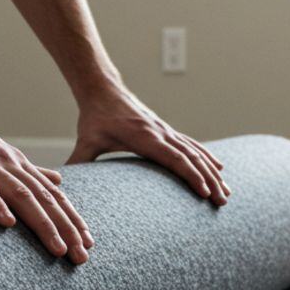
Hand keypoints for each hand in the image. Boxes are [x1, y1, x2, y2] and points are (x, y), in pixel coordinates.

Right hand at [0, 106, 92, 264]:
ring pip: (20, 195)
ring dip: (42, 224)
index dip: (71, 218)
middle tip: (82, 257)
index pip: (52, 194)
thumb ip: (26, 171)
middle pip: (43, 198)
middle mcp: (6, 163)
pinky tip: (8, 224)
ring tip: (58, 249)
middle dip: (66, 229)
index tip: (88, 243)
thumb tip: (57, 181)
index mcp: (15, 163)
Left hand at [70, 87, 228, 205]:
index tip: (205, 192)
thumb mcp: (86, 140)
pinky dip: (207, 157)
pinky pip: (192, 145)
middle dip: (209, 180)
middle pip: (191, 158)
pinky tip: (219, 168)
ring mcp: (166, 131)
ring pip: (196, 152)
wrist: (103, 88)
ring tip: (227, 191)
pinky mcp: (166, 130)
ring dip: (212, 172)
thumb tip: (62, 185)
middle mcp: (160, 132)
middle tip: (223, 201)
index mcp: (144, 137)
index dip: (191, 175)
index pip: (174, 158)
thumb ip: (79, 162)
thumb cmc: (94, 117)